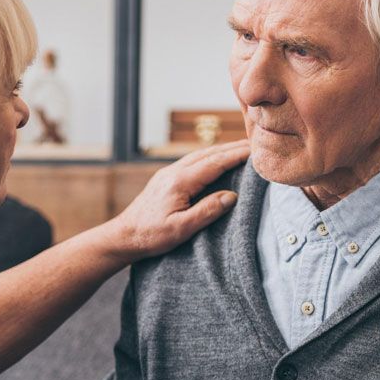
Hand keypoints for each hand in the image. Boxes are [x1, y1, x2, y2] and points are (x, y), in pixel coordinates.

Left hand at [103, 140, 249, 261]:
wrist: (122, 236)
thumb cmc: (150, 236)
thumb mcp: (181, 229)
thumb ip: (207, 211)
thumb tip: (232, 196)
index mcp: (180, 181)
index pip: (215, 162)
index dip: (238, 155)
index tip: (257, 150)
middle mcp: (174, 171)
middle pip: (210, 153)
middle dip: (234, 147)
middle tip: (257, 144)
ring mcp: (168, 173)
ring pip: (200, 155)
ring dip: (222, 150)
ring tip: (242, 149)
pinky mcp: (165, 179)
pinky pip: (192, 161)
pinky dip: (210, 157)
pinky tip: (217, 161)